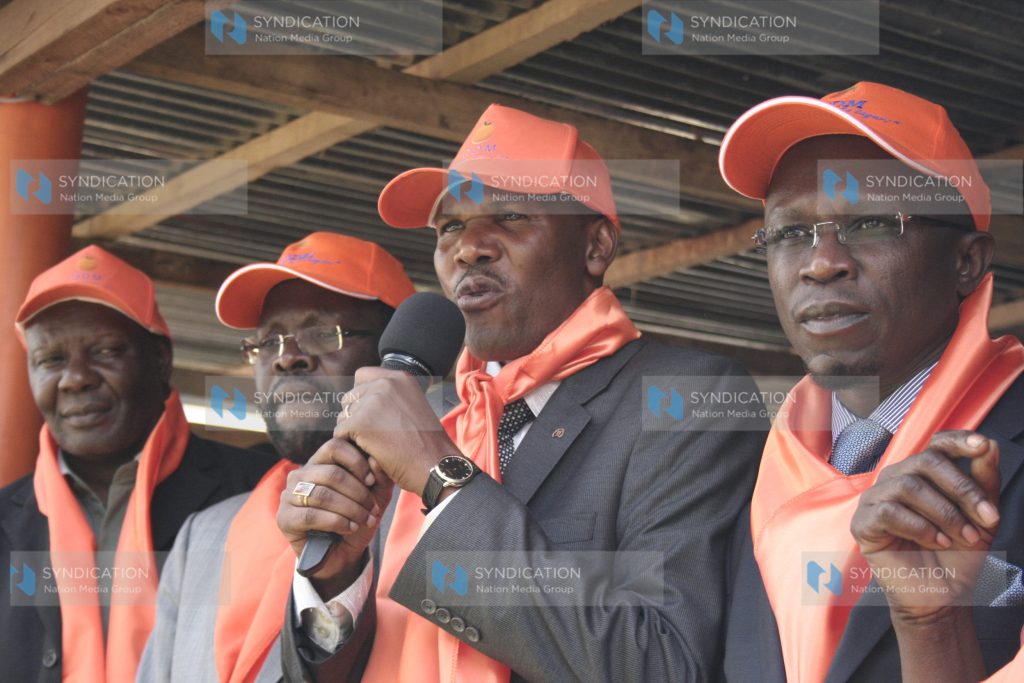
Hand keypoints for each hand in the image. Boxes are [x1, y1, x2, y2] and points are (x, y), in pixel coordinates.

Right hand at [277, 438, 392, 598]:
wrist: (343, 553)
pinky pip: (311, 515)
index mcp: (320, 462)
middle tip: (372, 508)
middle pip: (331, 473)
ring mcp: (288, 495)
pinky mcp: (284, 518)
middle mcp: (300, 474)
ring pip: (322, 495)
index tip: (372, 481)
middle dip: (357, 492)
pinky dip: (336, 522)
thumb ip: (379, 476)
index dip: (357, 462)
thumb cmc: (357, 517)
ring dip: (350, 509)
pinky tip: (350, 528)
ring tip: (365, 520)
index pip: (335, 446)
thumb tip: (375, 459)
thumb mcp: (375, 495)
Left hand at [334, 367, 461, 495]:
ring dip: (353, 433)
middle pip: (350, 398)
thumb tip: (359, 399)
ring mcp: (372, 402)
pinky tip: (370, 453)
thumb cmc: (426, 444)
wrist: (435, 465)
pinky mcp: (361, 422)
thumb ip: (390, 397)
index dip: (361, 396)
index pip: (362, 376)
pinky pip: (340, 433)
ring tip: (376, 445)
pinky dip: (351, 447)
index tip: (371, 415)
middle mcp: (386, 384)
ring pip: (343, 416)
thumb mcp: (414, 406)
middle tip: (376, 436)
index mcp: (400, 378)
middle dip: (356, 417)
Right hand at [851, 430, 999, 622]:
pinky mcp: (862, 523)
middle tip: (987, 518)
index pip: (935, 444)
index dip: (957, 440)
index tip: (982, 446)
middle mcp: (895, 479)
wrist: (942, 596)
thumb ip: (984, 483)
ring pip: (908, 486)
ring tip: (962, 537)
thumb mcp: (981, 519)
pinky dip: (919, 527)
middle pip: (925, 462)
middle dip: (962, 488)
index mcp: (921, 474)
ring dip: (944, 513)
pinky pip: (889, 512)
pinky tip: (936, 542)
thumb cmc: (957, 556)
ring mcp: (875, 499)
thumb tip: (989, 446)